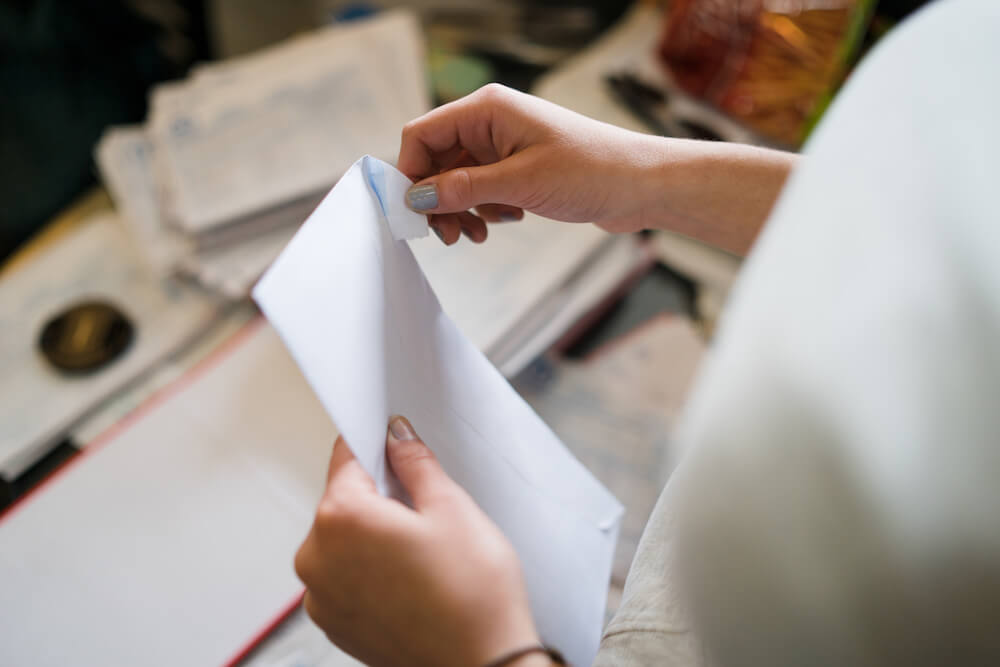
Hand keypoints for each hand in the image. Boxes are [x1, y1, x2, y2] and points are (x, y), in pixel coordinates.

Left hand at [295, 416, 542, 666]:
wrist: (483, 666)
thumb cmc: (472, 595)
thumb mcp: (452, 507)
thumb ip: (415, 462)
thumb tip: (397, 437)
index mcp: (340, 518)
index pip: (346, 457)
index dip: (376, 445)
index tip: (394, 444)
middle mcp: (317, 557)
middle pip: (342, 501)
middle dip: (379, 497)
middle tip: (426, 514)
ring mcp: (321, 596)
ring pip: (344, 540)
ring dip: (373, 536)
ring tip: (423, 555)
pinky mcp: (334, 624)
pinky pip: (345, 577)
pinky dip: (370, 571)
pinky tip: (411, 581)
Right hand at [398, 83, 663, 244]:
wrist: (641, 185)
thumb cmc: (591, 170)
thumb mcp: (521, 182)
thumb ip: (464, 188)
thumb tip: (417, 198)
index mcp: (487, 110)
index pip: (422, 135)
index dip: (410, 173)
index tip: (413, 213)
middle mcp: (490, 123)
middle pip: (436, 161)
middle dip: (436, 200)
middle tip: (448, 236)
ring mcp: (504, 146)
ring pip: (457, 180)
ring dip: (460, 210)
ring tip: (477, 235)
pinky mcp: (517, 168)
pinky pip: (481, 190)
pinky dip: (484, 210)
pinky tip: (506, 221)